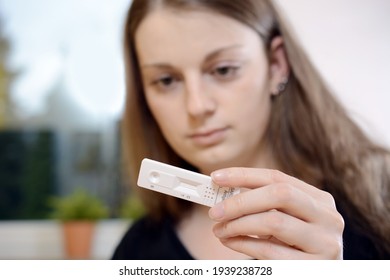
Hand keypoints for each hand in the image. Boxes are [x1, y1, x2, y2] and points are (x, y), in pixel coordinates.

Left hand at [208, 167, 343, 258]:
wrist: (315, 277)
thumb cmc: (295, 248)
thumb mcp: (284, 222)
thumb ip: (262, 206)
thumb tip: (223, 194)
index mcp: (319, 199)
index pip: (278, 177)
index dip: (244, 175)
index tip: (217, 177)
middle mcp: (328, 217)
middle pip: (279, 194)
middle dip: (241, 201)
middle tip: (215, 211)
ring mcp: (325, 242)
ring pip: (274, 221)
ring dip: (238, 225)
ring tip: (219, 230)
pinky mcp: (315, 267)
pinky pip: (271, 250)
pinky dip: (244, 244)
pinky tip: (230, 242)